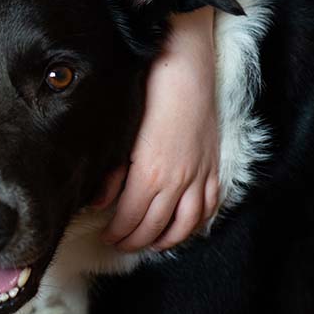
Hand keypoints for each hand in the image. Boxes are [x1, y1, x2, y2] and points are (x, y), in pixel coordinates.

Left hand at [98, 7, 220, 251]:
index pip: (130, 219)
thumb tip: (99, 202)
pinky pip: (209, 207)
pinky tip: (186, 228)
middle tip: (122, 244)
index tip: (107, 236)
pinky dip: (197, 224)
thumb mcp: (122, 135)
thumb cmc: (147, 97)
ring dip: (167, 240)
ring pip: (186, 224)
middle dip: (136, 240)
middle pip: (155, 226)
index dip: (118, 233)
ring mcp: (199, 175)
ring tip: (151, 244)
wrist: (182, 69)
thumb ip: (111, 173)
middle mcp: (177, 181)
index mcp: (149, 175)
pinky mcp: (213, 166)